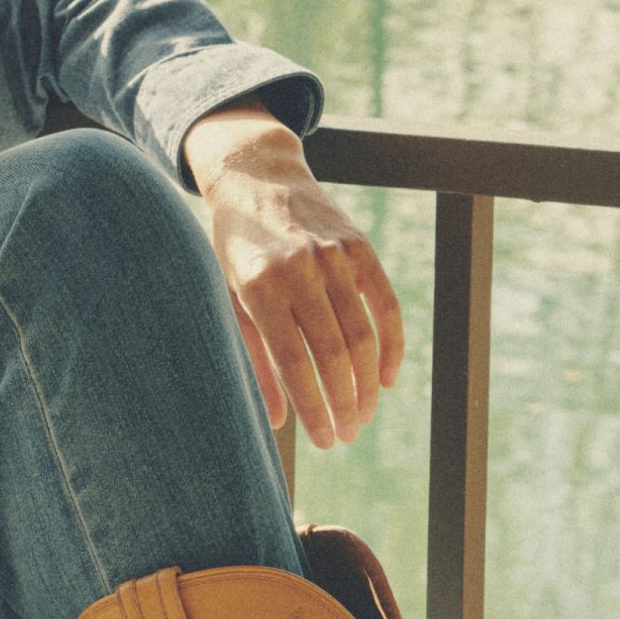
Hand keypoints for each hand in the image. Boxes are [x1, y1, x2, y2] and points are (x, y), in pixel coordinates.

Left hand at [188, 114, 404, 449]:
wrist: (257, 178)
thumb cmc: (234, 249)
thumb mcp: (227, 299)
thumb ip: (252, 358)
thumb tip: (274, 420)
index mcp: (260, 286)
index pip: (295, 362)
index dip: (314, 407)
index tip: (325, 440)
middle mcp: (301, 269)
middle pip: (334, 354)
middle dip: (344, 404)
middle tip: (345, 436)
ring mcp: (335, 256)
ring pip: (363, 335)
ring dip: (368, 384)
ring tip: (363, 415)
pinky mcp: (360, 248)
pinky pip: (386, 306)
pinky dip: (391, 346)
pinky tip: (386, 379)